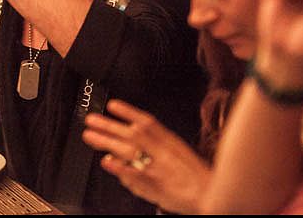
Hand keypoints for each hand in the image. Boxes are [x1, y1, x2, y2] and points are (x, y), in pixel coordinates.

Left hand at [82, 99, 208, 213]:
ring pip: (130, 150)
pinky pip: (135, 175)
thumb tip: (139, 141)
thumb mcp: (180, 153)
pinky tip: (107, 161)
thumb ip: (158, 146)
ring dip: (108, 141)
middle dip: (110, 125)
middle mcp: (164, 152)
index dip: (129, 111)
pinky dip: (120, 167)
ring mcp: (159, 168)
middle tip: (91, 119)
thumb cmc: (196, 177)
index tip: (112, 105)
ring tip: (90, 135)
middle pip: (133, 134)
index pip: (148, 122)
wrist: (212, 197)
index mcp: (171, 143)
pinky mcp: (156, 186)